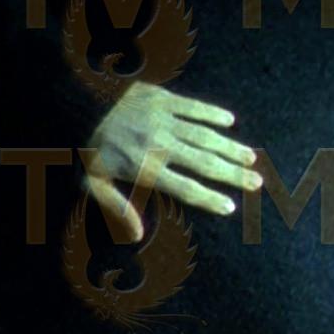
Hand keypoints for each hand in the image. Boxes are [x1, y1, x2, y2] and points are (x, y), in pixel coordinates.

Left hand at [83, 81, 260, 241]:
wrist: (75, 105)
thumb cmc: (85, 150)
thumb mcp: (92, 185)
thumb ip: (116, 208)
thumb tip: (137, 236)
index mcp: (144, 168)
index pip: (185, 188)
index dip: (208, 199)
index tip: (231, 207)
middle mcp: (158, 144)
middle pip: (203, 163)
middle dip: (233, 175)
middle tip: (257, 182)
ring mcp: (162, 119)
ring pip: (204, 136)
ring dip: (230, 147)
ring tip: (251, 158)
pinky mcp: (161, 97)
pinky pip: (192, 106)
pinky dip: (212, 114)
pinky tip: (230, 123)